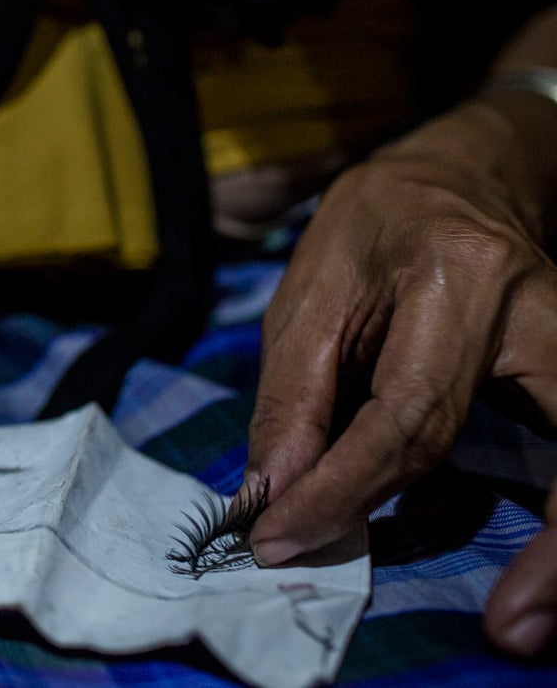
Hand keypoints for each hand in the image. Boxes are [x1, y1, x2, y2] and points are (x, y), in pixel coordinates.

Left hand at [245, 97, 556, 654]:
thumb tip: (275, 494)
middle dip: (504, 541)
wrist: (458, 177)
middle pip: (536, 445)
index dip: (342, 490)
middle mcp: (544, 311)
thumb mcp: (311, 290)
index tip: (281, 542)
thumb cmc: (373, 227)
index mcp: (461, 274)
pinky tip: (543, 579)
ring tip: (528, 621)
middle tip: (499, 626)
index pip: (407, 413)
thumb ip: (296, 394)